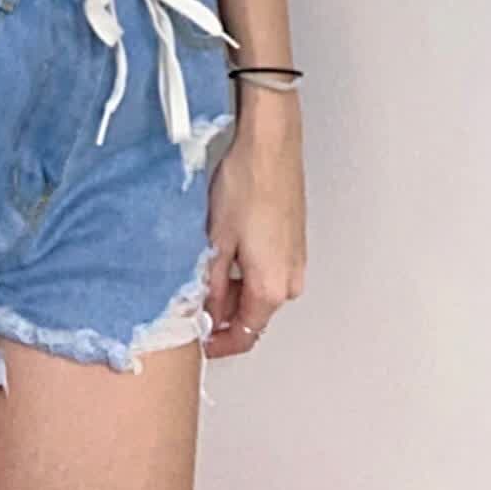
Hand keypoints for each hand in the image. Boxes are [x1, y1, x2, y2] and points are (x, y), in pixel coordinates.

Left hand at [203, 108, 306, 357]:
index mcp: (270, 287)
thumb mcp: (216, 240)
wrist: (270, 146)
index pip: (245, 335)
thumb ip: (210, 284)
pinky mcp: (295, 242)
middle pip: (254, 314)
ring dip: (234, 289)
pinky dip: (247, 271)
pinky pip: (269, 271)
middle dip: (224, 313)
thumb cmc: (246, 184)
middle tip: (194, 300)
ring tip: (206, 266)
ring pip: (261, 291)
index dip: (220, 343)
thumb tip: (204, 310)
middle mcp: (290, 279)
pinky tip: (227, 250)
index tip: (201, 343)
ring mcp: (296, 260)